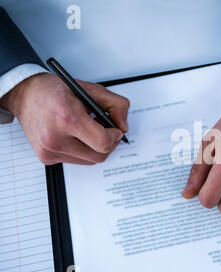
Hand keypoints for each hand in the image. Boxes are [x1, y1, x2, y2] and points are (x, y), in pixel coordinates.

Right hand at [0, 73, 129, 164]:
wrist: (24, 95)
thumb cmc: (54, 91)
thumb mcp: (90, 89)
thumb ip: (115, 105)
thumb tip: (124, 126)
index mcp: (67, 118)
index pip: (103, 143)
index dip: (115, 137)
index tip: (116, 129)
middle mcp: (55, 138)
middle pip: (99, 156)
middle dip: (109, 143)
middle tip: (106, 130)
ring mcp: (49, 151)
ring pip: (90, 160)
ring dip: (96, 148)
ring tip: (89, 130)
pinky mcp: (47, 158)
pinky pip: (77, 160)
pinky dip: (83, 150)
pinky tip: (76, 135)